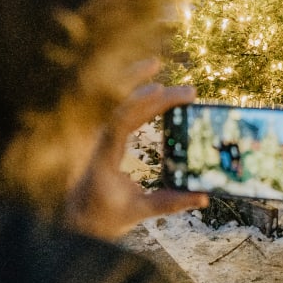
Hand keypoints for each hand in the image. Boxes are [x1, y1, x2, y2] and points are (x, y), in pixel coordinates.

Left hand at [63, 63, 207, 239]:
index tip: (160, 89)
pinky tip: (145, 82)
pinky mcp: (104, 135)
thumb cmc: (105, 216)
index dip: (137, 103)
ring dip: (131, 79)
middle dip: (156, 95)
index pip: (118, 124)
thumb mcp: (137, 212)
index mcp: (103, 158)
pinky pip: (114, 106)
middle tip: (190, 92)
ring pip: (109, 99)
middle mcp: (98, 141)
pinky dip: (127, 91)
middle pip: (122, 106)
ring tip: (155, 63)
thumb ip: (169, 203)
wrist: (78, 218)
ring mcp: (98, 135)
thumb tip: (203, 197)